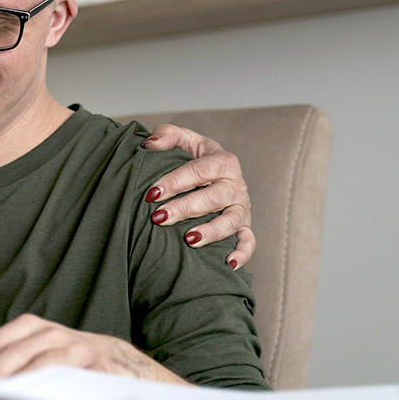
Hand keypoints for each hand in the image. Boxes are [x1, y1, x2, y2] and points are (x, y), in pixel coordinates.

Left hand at [0, 314, 185, 383]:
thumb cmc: (68, 362)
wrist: (120, 362)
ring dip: (20, 379)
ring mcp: (75, 347)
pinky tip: (39, 399)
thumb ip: (12, 363)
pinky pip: (73, 375)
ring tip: (2, 395)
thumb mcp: (39, 353)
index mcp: (32, 327)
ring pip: (43, 361)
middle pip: (15, 351)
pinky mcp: (97, 365)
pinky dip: (55, 385)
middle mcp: (51, 333)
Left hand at [141, 124, 254, 268]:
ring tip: (189, 240)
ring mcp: (242, 207)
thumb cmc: (194, 159)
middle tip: (159, 217)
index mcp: (223, 161)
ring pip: (232, 220)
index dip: (175, 181)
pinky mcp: (245, 226)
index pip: (200, 170)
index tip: (151, 193)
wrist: (212, 176)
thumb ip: (167, 135)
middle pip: (214, 197)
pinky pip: (249, 241)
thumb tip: (150, 144)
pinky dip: (242, 253)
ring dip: (212, 231)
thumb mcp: (184, 141)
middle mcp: (236, 184)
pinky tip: (227, 264)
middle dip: (185, 207)